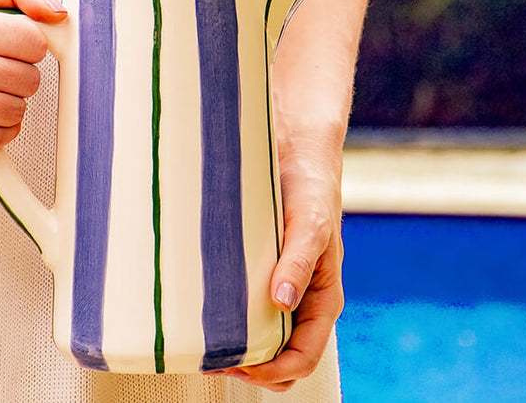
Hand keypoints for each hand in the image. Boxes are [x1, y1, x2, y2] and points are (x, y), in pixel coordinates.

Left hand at [222, 135, 344, 392]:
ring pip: (260, 337)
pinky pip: (245, 306)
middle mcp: (302, 299)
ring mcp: (280, 286)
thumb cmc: (312, 187)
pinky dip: (227, 318)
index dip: (273, 374)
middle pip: (280, 359)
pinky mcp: (260, 268)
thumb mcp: (310, 224)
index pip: (303, 358)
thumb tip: (282, 303)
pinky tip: (202, 310)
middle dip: (250, 370)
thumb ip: (300, 263)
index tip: (239, 368)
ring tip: (202, 341)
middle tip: (212, 359)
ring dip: (236, 348)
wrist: (296, 150)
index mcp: (323, 299)